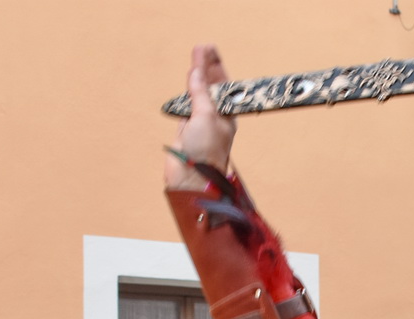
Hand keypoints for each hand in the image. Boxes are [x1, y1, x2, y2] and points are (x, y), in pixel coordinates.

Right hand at [165, 45, 236, 191]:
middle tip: (203, 47)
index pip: (223, 84)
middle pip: (212, 86)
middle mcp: (215, 116)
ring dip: (197, 75)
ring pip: (199, 92)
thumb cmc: (206, 151)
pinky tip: (189, 79)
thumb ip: (199, 93)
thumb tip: (196, 73)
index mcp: (227, 114)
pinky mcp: (186, 128)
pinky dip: (188, 90)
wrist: (190, 177)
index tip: (209, 50)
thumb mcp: (205, 116)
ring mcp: (200, 121)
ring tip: (196, 56)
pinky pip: (188, 103)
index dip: (216, 66)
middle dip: (207, 66)